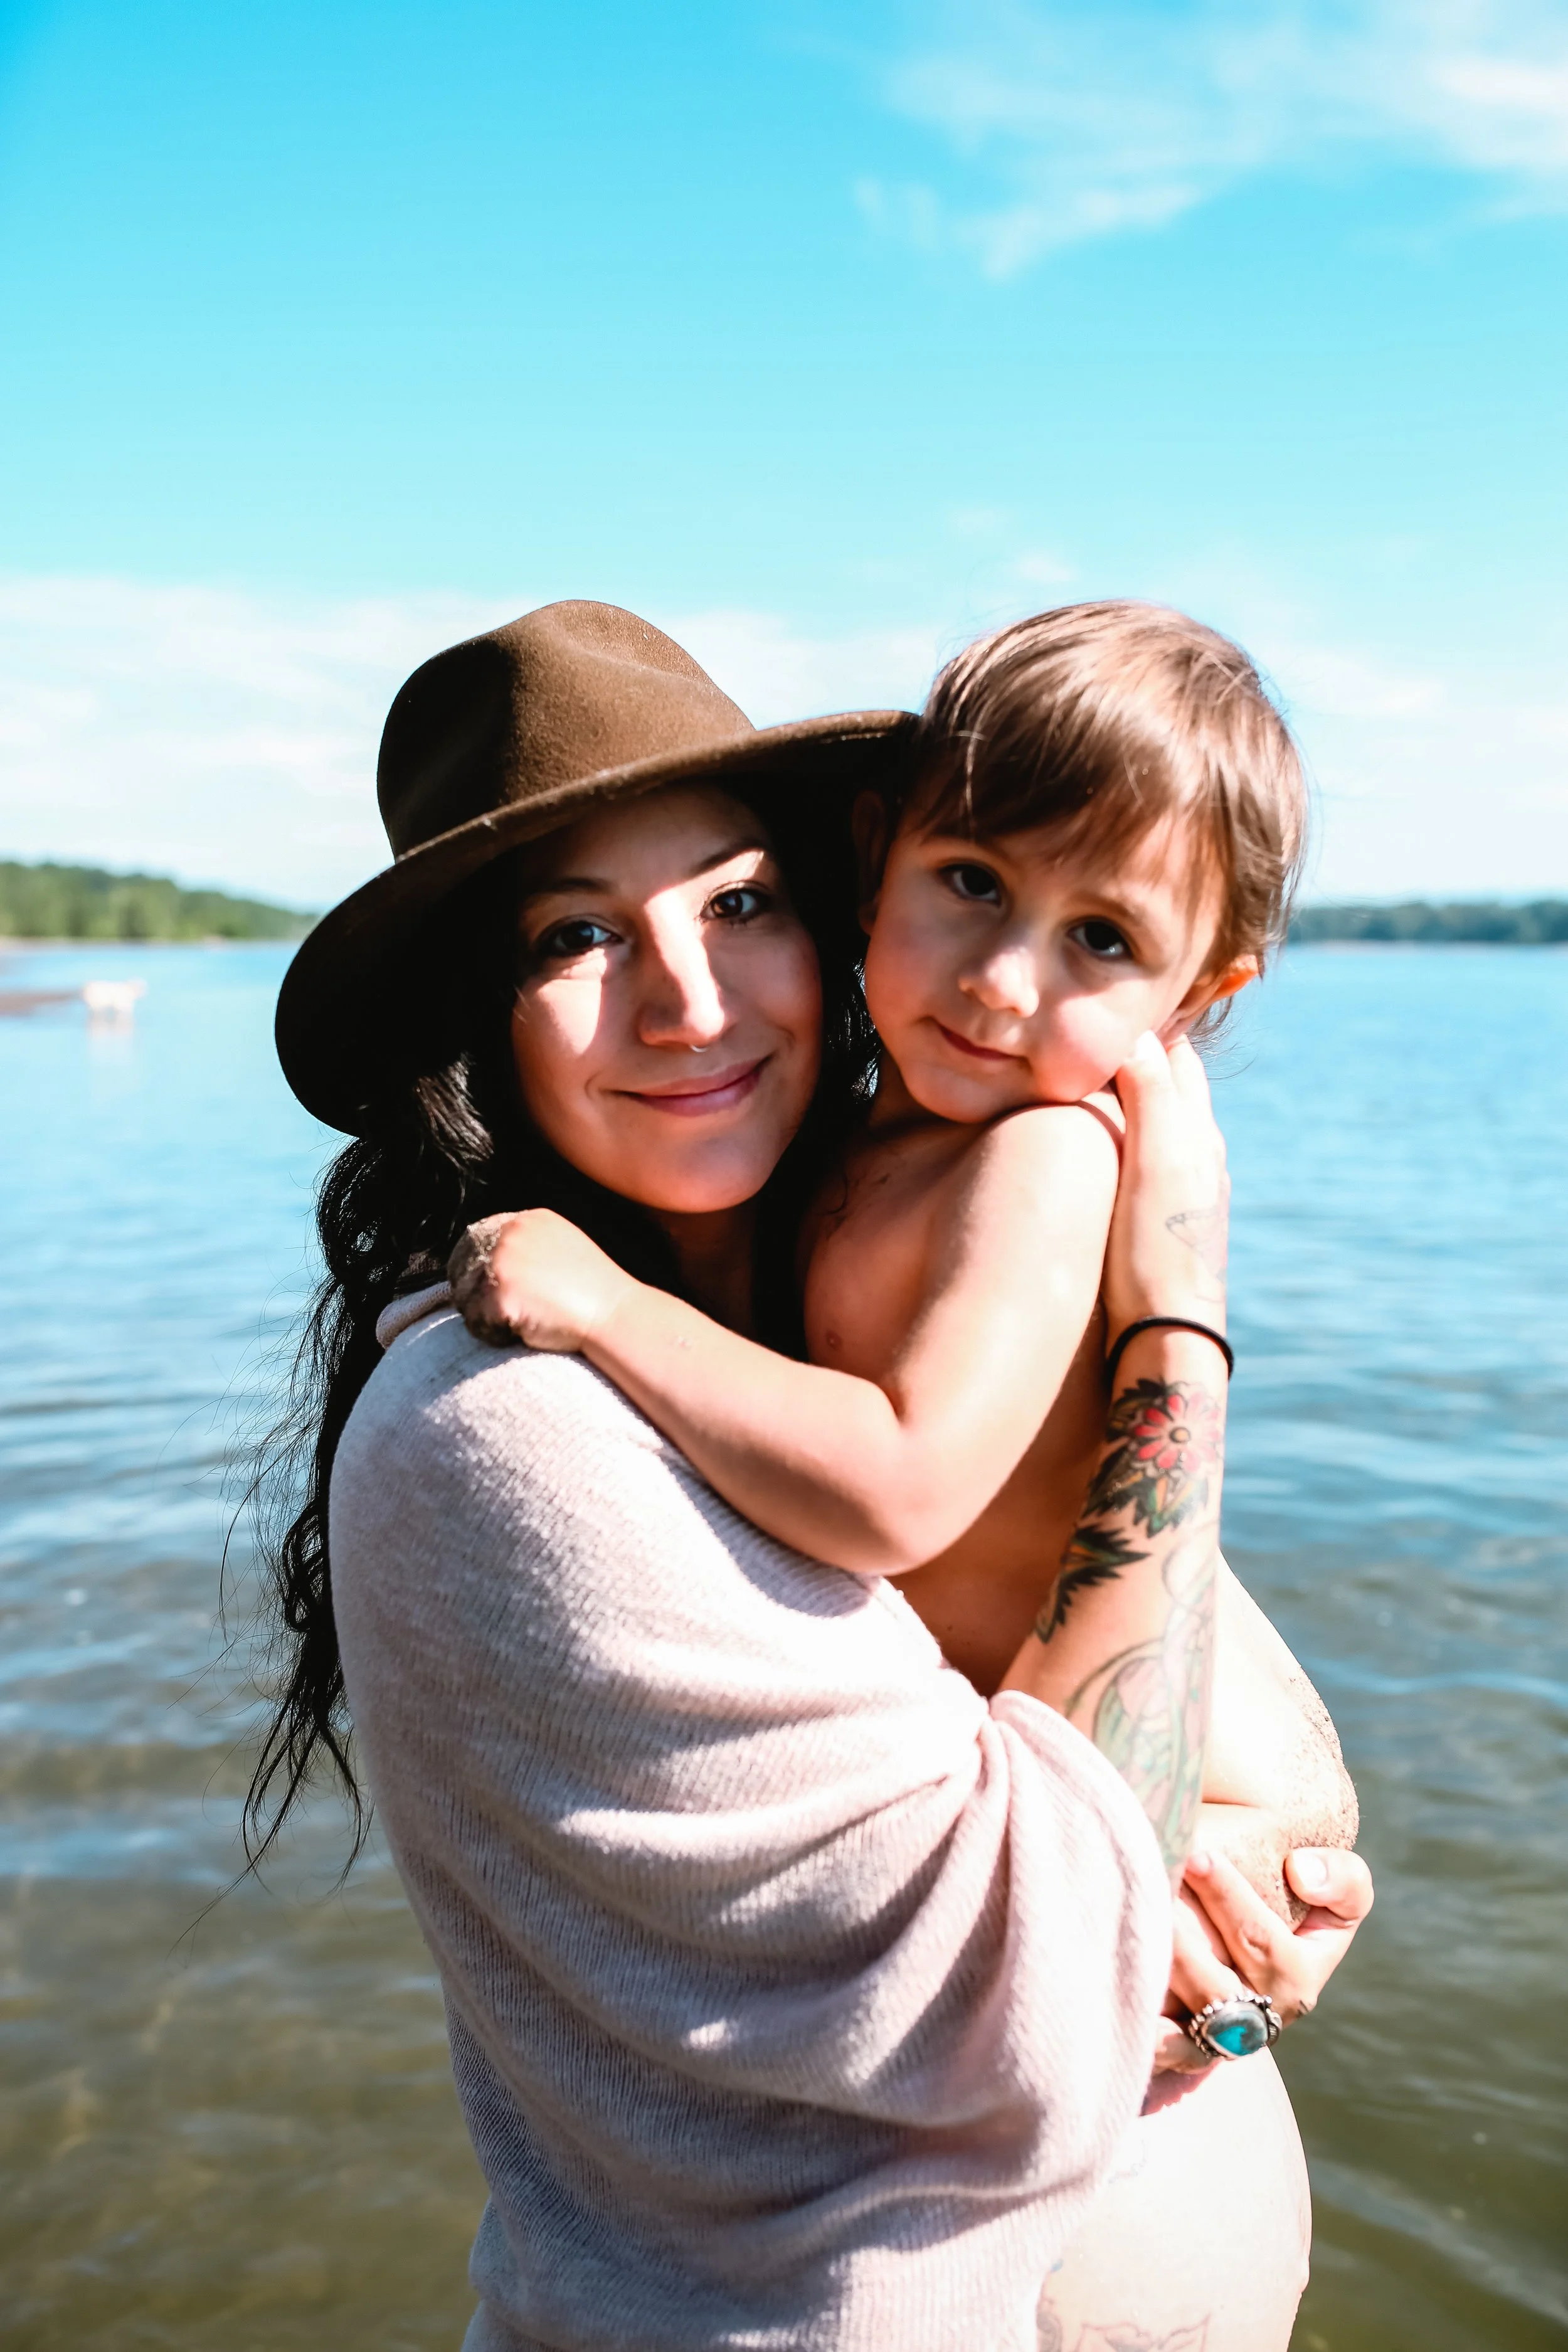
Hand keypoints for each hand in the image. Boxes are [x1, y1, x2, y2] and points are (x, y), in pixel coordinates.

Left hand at [448, 1209, 631, 1352]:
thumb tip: (493, 1261)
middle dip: (480, 1294)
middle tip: (514, 1311)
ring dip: (487, 1315)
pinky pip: (477, 1321)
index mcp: (527, 1220)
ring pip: (467, 1297)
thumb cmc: (593, 1290)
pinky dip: (494, 1333)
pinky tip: (525, 1331)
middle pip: (465, 1268)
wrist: (613, 1314)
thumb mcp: (562, 1246)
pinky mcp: (500, 1294)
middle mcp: (510, 1234)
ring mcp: (503, 1262)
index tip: (496, 1291)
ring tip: (525, 1321)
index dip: (480, 1271)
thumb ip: (528, 1244)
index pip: (477, 1241)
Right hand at [1105, 1032, 1228, 1349]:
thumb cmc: (1156, 1247)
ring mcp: (1190, 1197)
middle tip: (1113, 1025)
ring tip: (1110, 1079)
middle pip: (1178, 1090)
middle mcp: (1202, 1161)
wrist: (1171, 1336)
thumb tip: (1138, 1032)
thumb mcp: (1151, 1160)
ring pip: (1168, 1129)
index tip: (1123, 996)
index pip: (1178, 1058)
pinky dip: (1138, 1140)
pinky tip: (1118, 1154)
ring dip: (1144, 1099)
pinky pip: (1156, 1164)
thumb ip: (1148, 1094)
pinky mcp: (1172, 1228)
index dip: (1152, 1024)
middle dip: (1151, 1055)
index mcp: (1198, 1135)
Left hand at [1151, 1843, 1374, 2075]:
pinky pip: (1164, 2051)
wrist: (1259, 1951)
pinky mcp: (1186, 2048)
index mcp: (1299, 1977)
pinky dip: (1148, 2037)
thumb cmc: (1305, 1909)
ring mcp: (1220, 2035)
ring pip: (1185, 2015)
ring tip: (1132, 1929)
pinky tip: (1122, 2010)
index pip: (1264, 1940)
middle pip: (1216, 1981)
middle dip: (1182, 1936)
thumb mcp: (1343, 1894)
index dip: (1230, 1899)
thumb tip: (1302, 1873)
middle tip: (1149, 1890)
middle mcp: (1259, 2015)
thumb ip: (1343, 1881)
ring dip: (1158, 1975)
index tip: (1199, 1855)